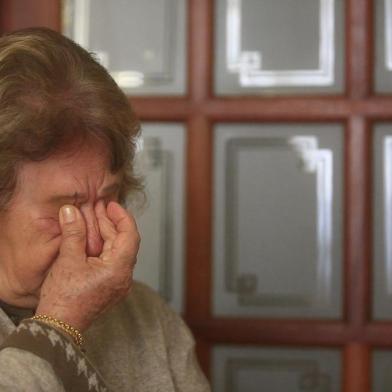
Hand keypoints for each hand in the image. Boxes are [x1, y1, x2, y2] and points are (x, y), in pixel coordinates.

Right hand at [36, 201, 139, 330]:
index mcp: (120, 269)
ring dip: (106, 235)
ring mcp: (118, 283)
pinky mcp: (110, 287)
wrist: (58, 327)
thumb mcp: (68, 260)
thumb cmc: (64, 299)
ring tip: (93, 219)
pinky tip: (90, 239)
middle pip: (123, 242)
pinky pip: (111, 261)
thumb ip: (73, 232)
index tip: (112, 205)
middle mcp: (124, 277)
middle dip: (111, 224)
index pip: (130, 235)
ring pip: (117, 252)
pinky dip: (103, 248)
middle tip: (99, 208)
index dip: (122, 217)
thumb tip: (71, 211)